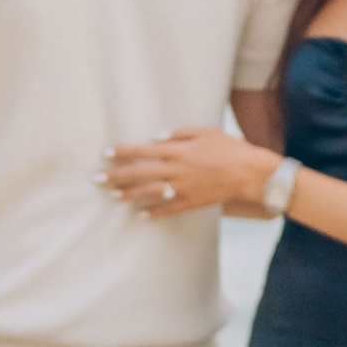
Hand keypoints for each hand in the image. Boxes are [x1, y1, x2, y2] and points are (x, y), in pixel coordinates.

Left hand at [102, 128, 275, 218]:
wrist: (249, 173)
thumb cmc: (229, 148)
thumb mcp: (205, 131)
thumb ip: (179, 133)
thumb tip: (156, 137)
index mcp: (177, 150)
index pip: (142, 151)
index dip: (122, 152)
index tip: (105, 154)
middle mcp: (176, 170)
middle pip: (139, 173)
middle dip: (116, 176)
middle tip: (97, 180)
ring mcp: (182, 188)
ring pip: (149, 192)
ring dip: (128, 194)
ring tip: (113, 196)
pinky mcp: (191, 202)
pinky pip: (168, 209)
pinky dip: (153, 212)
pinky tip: (140, 215)